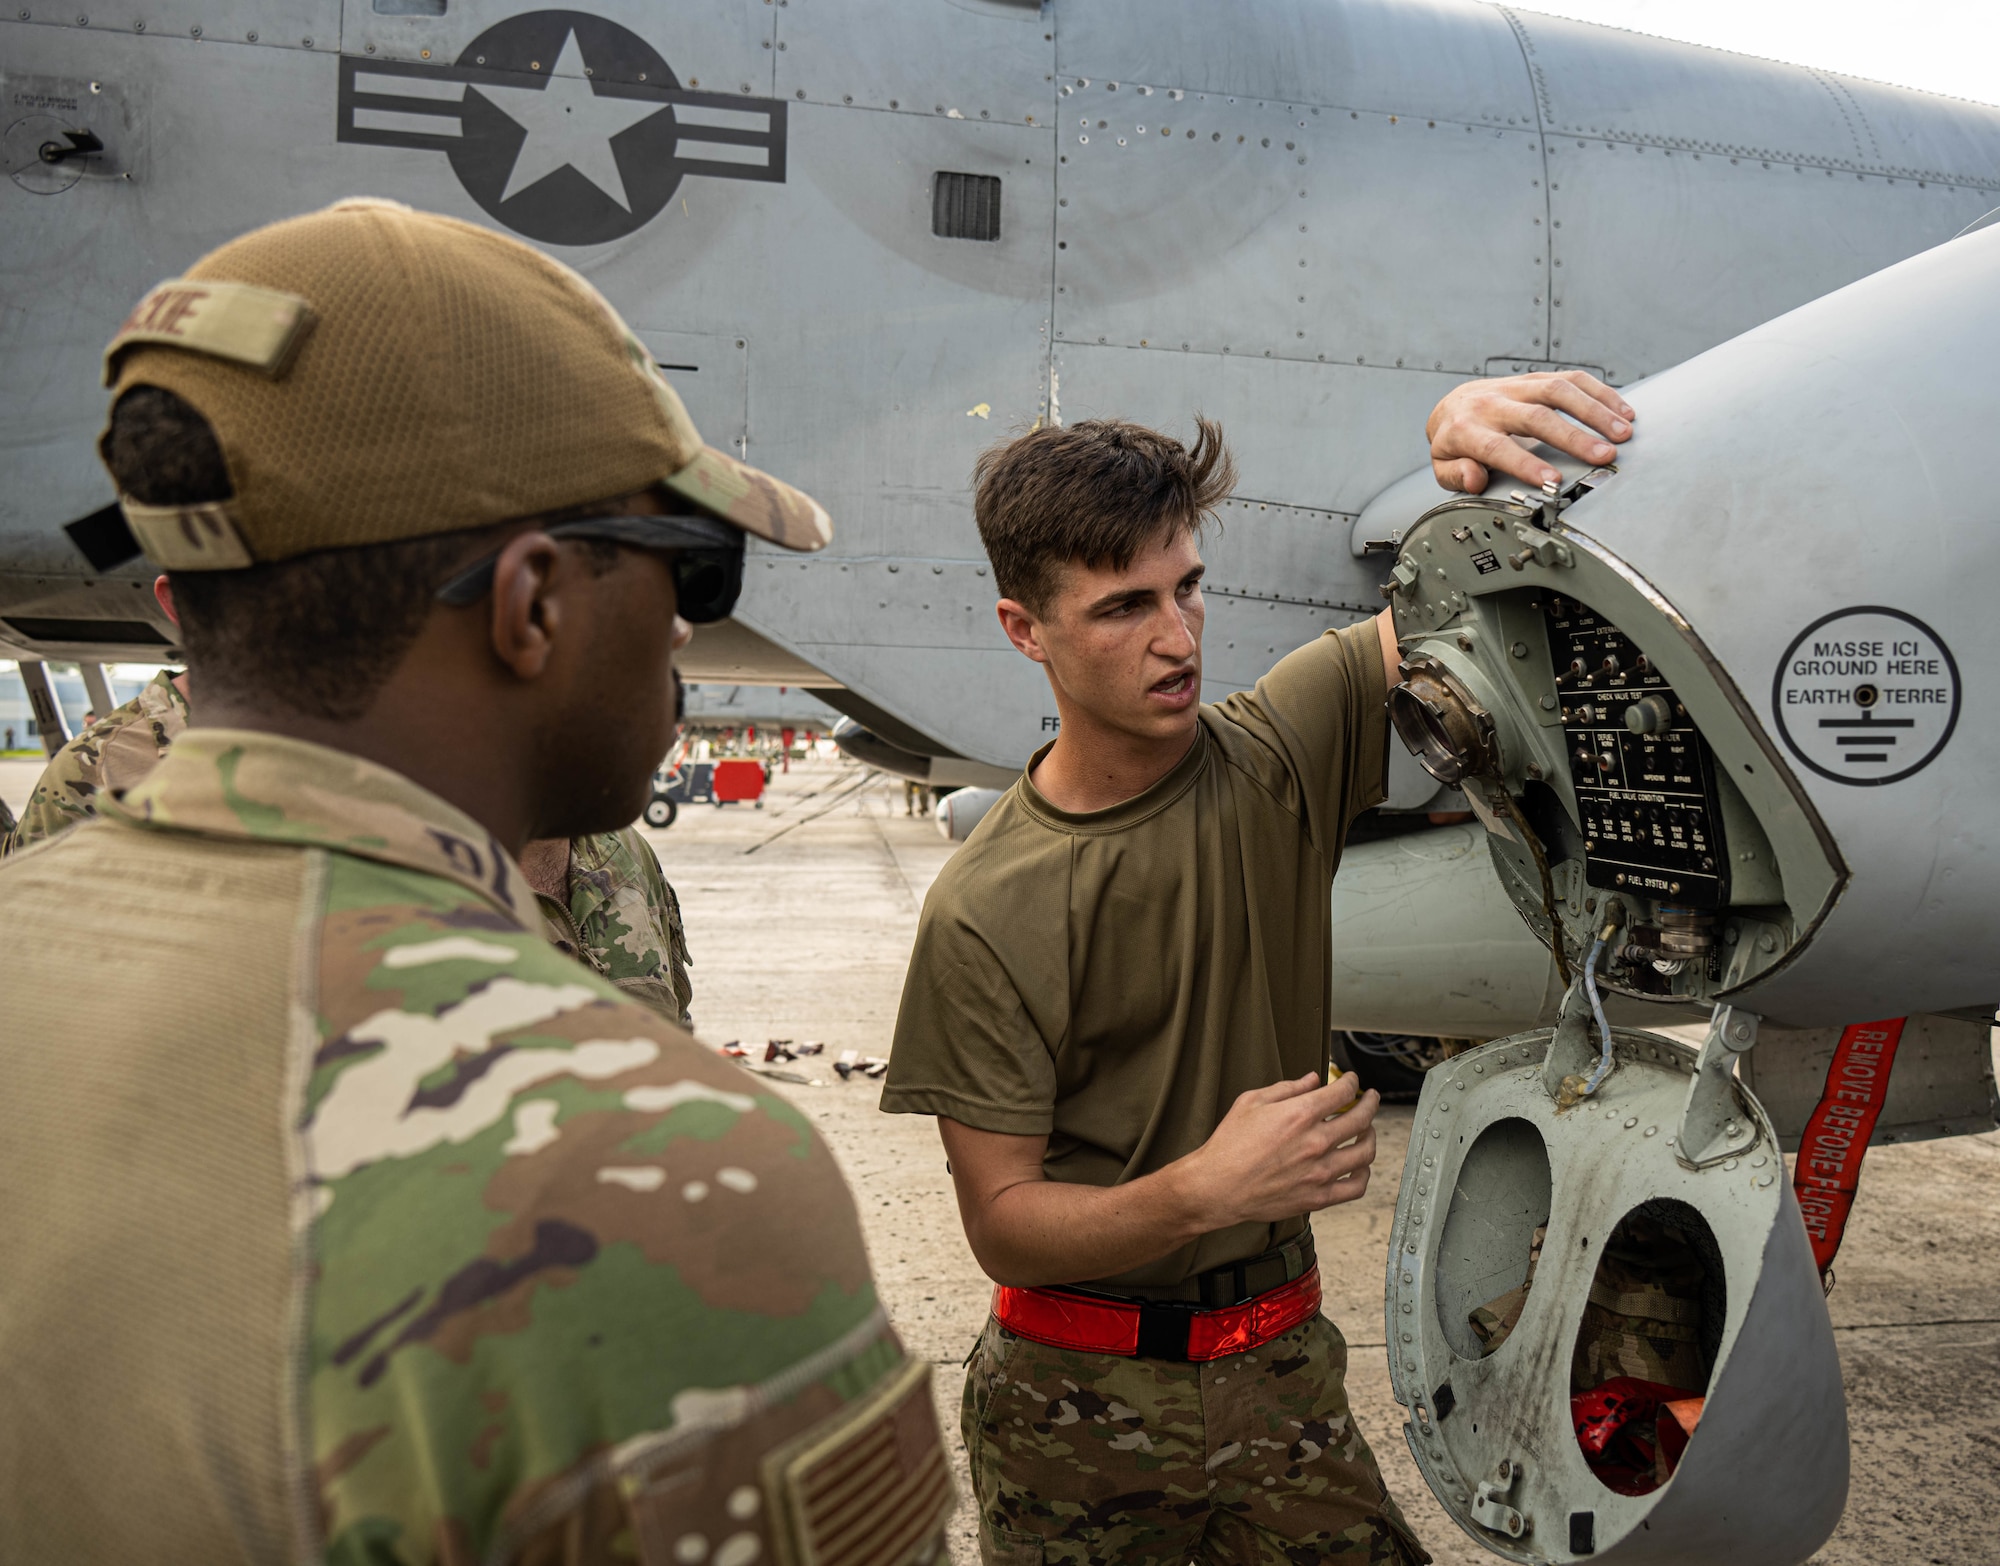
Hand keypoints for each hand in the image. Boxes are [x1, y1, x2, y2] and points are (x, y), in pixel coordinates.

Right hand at [1176, 1071, 1380, 1227]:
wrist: (1217, 1186)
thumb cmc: (1229, 1145)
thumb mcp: (1251, 1102)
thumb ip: (1287, 1089)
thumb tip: (1312, 1079)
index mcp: (1300, 1115)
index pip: (1343, 1092)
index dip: (1352, 1082)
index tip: (1352, 1081)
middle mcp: (1316, 1142)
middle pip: (1361, 1119)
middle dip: (1370, 1103)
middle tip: (1370, 1099)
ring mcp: (1320, 1172)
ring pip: (1365, 1152)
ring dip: (1371, 1136)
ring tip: (1368, 1131)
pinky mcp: (1318, 1197)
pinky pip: (1356, 1186)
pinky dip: (1364, 1173)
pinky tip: (1360, 1166)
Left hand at [1427, 370, 1634, 493]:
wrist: (1451, 405)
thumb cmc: (1454, 441)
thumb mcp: (1442, 466)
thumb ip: (1456, 475)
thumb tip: (1475, 478)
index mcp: (1467, 429)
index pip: (1498, 447)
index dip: (1526, 464)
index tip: (1552, 480)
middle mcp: (1493, 403)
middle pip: (1537, 417)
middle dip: (1574, 437)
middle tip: (1604, 455)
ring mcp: (1516, 387)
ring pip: (1559, 390)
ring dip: (1595, 411)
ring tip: (1622, 431)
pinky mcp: (1535, 378)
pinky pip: (1571, 378)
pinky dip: (1599, 392)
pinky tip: (1621, 410)